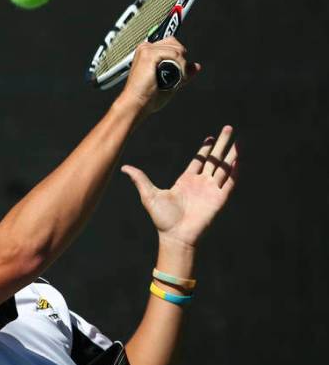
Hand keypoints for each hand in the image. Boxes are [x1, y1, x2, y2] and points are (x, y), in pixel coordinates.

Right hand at [117, 38, 201, 119]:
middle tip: (178, 75)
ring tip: (177, 78)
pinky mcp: (149, 54)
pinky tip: (177, 76)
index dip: (179, 56)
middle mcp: (145, 49)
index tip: (181, 70)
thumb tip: (195, 66)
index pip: (170, 43)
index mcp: (147, 53)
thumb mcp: (170, 82)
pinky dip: (180, 65)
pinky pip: (174, 54)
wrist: (136, 104)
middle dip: (181, 59)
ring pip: (176, 48)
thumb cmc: (146, 96)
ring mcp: (146, 50)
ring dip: (182, 65)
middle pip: (174, 43)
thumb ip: (182, 71)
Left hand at [120, 126, 238, 247]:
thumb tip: (124, 167)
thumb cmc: (162, 219)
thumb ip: (140, 179)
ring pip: (224, 167)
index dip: (206, 149)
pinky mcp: (219, 199)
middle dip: (222, 144)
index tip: (211, 137)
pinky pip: (229, 182)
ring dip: (232, 153)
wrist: (175, 236)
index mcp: (186, 181)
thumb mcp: (149, 195)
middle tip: (229, 128)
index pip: (199, 160)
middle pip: (214, 159)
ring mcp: (211, 190)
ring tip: (240, 140)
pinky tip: (239, 158)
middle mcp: (201, 183)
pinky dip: (235, 170)